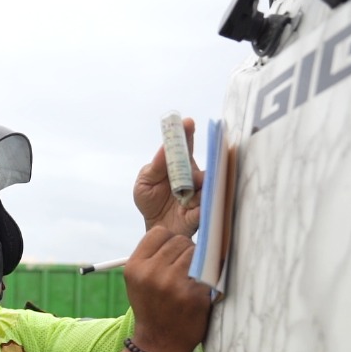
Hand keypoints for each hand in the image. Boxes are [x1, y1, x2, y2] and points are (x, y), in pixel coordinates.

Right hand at [123, 226, 211, 351]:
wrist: (158, 344)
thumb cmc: (151, 308)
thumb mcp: (137, 282)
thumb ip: (151, 258)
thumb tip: (180, 235)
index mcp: (135, 267)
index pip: (159, 232)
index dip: (169, 241)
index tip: (171, 254)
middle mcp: (151, 273)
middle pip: (180, 241)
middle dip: (185, 253)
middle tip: (182, 272)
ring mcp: (173, 284)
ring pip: (196, 253)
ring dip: (198, 264)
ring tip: (190, 280)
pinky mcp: (193, 296)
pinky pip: (208, 272)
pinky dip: (207, 280)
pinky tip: (198, 293)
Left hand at [133, 116, 202, 237]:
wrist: (155, 228)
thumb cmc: (151, 202)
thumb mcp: (144, 183)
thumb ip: (154, 167)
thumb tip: (165, 148)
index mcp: (178, 165)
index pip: (184, 146)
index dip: (187, 133)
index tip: (187, 123)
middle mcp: (192, 176)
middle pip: (197, 163)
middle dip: (194, 162)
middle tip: (190, 164)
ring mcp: (199, 193)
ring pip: (206, 184)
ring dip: (196, 185)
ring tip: (186, 191)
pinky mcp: (202, 211)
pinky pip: (206, 206)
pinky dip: (200, 205)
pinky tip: (193, 205)